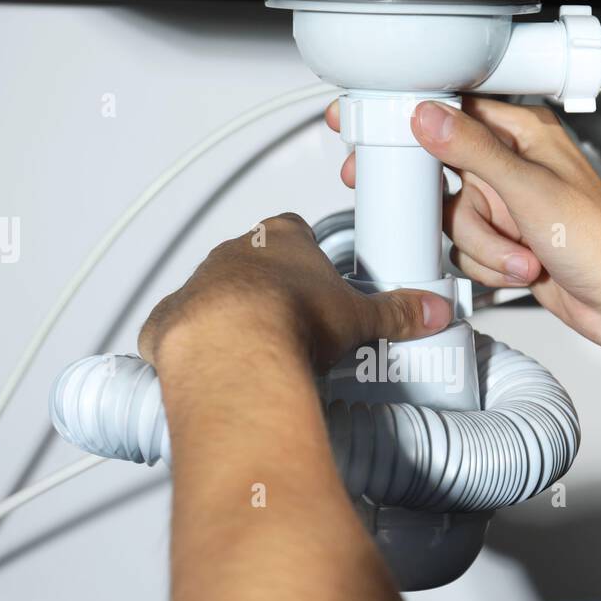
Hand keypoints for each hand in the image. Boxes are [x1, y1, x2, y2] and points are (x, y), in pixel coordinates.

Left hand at [138, 213, 451, 372]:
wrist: (234, 351)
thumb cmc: (292, 320)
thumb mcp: (360, 317)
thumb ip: (397, 312)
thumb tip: (432, 311)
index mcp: (280, 239)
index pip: (294, 231)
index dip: (306, 255)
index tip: (317, 278)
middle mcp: (233, 254)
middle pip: (251, 262)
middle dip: (268, 289)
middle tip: (293, 323)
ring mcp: (197, 286)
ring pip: (211, 294)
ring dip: (228, 317)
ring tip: (256, 354)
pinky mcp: (168, 323)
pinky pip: (176, 330)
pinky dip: (189, 348)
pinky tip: (211, 369)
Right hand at [326, 97, 600, 347]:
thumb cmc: (600, 243)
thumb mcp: (529, 190)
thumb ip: (472, 151)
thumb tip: (427, 116)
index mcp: (524, 134)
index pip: (453, 112)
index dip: (413, 123)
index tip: (373, 130)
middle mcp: (513, 165)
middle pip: (444, 176)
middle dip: (461, 214)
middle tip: (441, 218)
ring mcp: (507, 206)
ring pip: (453, 220)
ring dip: (484, 248)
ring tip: (524, 254)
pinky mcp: (504, 241)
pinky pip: (466, 249)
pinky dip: (490, 266)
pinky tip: (522, 269)